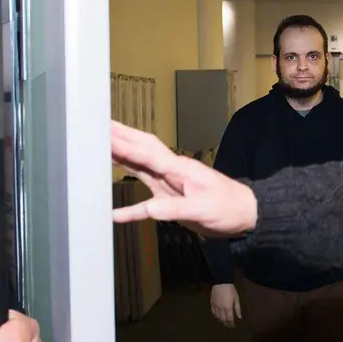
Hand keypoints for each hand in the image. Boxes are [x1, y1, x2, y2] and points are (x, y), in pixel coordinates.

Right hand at [111, 121, 257, 236]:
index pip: (147, 153)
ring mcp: (169, 183)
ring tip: (99, 146)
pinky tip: (115, 213)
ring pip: (139, 166)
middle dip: (120, 137)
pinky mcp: (169, 199)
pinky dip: (130, 207)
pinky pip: (145, 202)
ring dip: (120, 157)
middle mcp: (171, 171)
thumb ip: (175, 209)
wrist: (245, 216)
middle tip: (97, 125)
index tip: (105, 134)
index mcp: (179, 168)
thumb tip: (149, 210)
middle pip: (140, 149)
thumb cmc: (229, 207)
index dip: (125, 144)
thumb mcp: (203, 209)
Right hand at [209, 284, 241, 328]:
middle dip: (226, 323)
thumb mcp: (236, 298)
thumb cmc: (230, 290)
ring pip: (217, 317)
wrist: (221, 282)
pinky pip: (213, 312)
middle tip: (229, 325)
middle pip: (223, 319)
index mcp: (228, 308)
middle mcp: (221, 309)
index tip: (233, 326)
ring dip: (221, 320)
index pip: (229, 319)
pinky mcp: (211, 304)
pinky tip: (218, 316)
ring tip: (224, 321)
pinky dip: (216, 316)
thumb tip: (239, 317)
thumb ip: (237, 308)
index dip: (231, 324)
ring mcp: (215, 306)